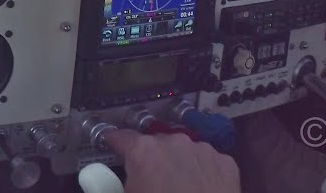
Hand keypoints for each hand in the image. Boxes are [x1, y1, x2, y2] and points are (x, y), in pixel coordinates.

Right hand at [104, 130, 238, 192]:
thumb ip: (110, 186)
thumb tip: (100, 180)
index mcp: (142, 151)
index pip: (119, 137)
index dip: (113, 143)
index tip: (111, 146)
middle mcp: (172, 142)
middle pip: (153, 144)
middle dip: (150, 159)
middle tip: (150, 183)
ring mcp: (202, 150)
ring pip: (182, 151)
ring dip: (177, 164)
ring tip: (177, 189)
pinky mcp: (225, 162)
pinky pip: (206, 162)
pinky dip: (201, 172)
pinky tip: (199, 190)